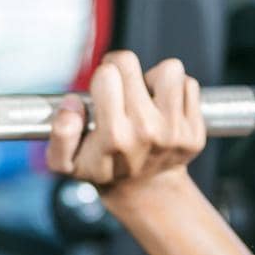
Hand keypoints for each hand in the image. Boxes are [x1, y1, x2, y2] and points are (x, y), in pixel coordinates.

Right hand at [44, 52, 205, 194]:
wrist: (144, 190)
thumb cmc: (103, 169)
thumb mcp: (66, 163)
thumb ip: (60, 134)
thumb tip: (72, 104)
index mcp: (114, 135)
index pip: (106, 73)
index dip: (102, 77)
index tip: (103, 92)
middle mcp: (146, 131)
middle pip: (131, 64)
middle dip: (122, 71)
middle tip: (122, 90)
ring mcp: (175, 131)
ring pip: (169, 70)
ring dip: (155, 79)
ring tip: (147, 98)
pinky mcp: (195, 131)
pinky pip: (189, 86)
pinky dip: (176, 92)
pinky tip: (163, 108)